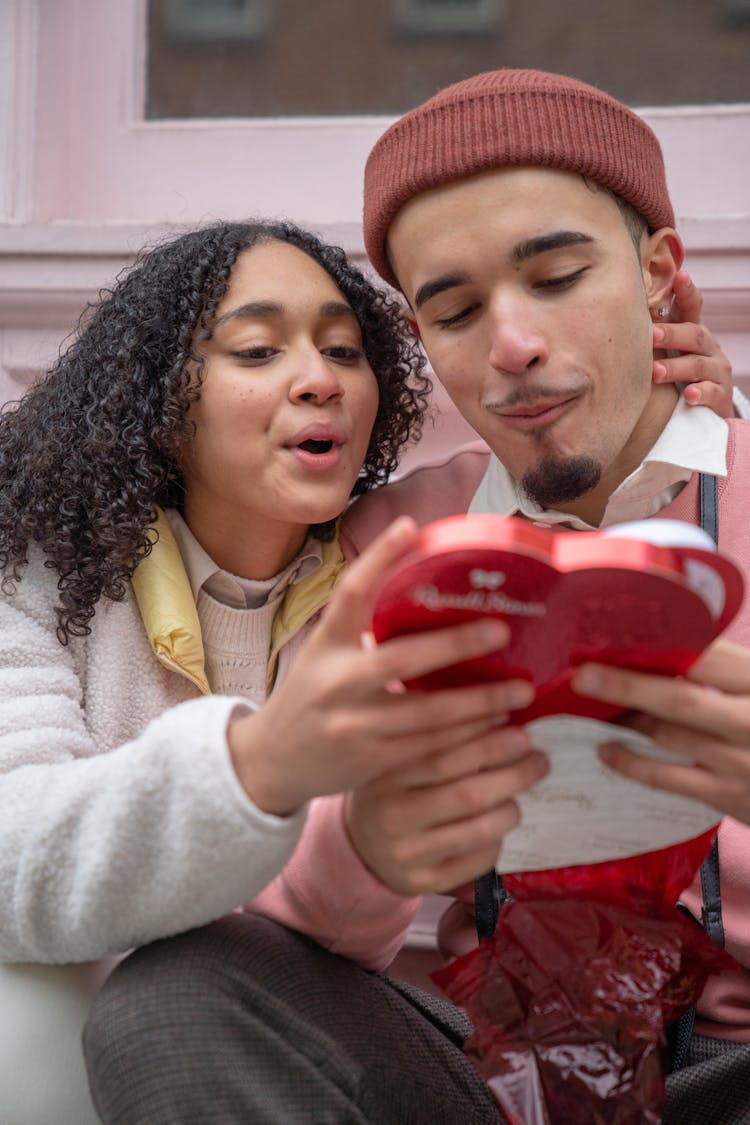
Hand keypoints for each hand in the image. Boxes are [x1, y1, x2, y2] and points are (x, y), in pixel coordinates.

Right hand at [229, 516, 536, 815]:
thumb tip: (425, 584)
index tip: (411, 527)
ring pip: (426, 713)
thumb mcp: (326, 653)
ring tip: (520, 690)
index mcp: (326, 644)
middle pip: (400, 659)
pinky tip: (498, 727)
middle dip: (455, 645)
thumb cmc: (312, 695)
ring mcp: (352, 724)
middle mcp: (336, 681)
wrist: (272, 761)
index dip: (379, 557)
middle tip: (502, 630)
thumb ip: (365, 628)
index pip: (351, 593)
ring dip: (478, 703)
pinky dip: (466, 738)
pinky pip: (427, 749)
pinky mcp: (370, 761)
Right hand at [345, 732, 548, 894]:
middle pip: (468, 793)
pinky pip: (480, 859)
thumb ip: (434, 735)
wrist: (362, 845)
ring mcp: (409, 854)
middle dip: (513, 771)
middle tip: (538, 755)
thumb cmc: (392, 787)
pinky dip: (498, 838)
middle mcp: (392, 816)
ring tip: (520, 789)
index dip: (481, 731)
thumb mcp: (398, 756)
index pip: (441, 751)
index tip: (511, 714)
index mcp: (383, 775)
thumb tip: (495, 709)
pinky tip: (497, 820)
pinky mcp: (426, 883)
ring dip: (512, 805)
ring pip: (481, 829)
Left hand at [571, 638, 749, 823]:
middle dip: (627, 684)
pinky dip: (631, 763)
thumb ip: (725, 669)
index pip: (709, 656)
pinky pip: (668, 777)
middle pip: (681, 697)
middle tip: (583, 674)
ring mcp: (740, 760)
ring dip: (625, 720)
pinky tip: (605, 749)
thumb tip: (665, 646)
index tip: (616, 638)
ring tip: (589, 706)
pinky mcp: (727, 795)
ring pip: (668, 735)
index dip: (661, 646)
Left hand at [652, 271, 733, 417]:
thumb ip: (650, 330)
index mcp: (692, 330)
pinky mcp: (720, 395)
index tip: (680, 276)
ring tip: (655, 372)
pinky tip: (690, 396)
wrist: (700, 404)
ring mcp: (717, 370)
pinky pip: (713, 392)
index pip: (692, 306)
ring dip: (676, 367)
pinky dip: (702, 393)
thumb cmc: (674, 370)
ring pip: (698, 365)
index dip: (687, 291)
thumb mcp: (664, 349)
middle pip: (693, 334)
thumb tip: (614, 308)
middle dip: (672, 334)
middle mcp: (708, 347)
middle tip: (651, 335)